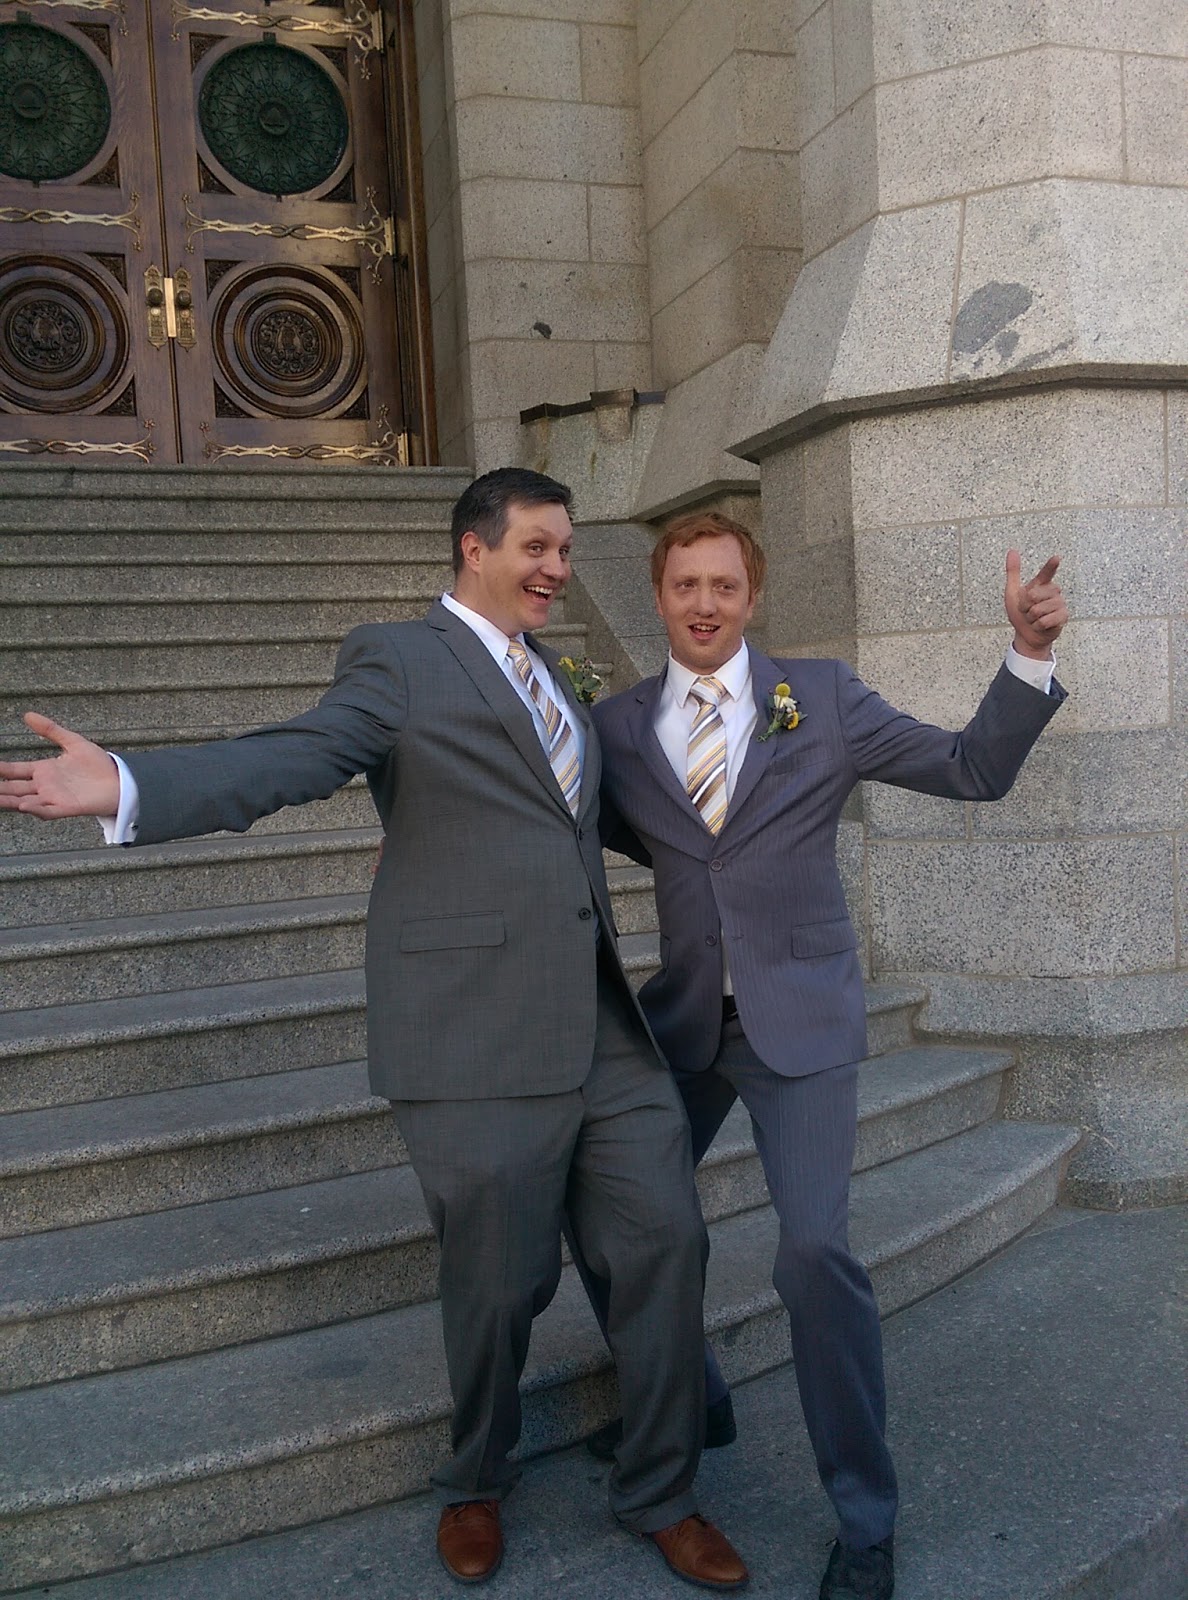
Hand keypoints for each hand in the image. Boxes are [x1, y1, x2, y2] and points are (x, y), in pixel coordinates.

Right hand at [0, 712, 120, 817]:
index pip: (15, 771)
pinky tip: (24, 805)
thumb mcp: (72, 742)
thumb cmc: (98, 764)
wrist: (120, 780)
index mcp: (44, 771)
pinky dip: (35, 809)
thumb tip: (27, 715)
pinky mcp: (67, 808)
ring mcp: (54, 798)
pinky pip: (47, 811)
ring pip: (25, 801)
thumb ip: (51, 729)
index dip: (1, 769)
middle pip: (14, 788)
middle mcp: (45, 786)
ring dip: (9, 801)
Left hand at [1004, 550, 1067, 658]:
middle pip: (1033, 596)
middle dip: (1024, 606)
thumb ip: (1013, 572)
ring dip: (1031, 618)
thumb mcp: (1012, 593)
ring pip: (1038, 609)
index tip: (1056, 558)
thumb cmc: (1021, 614)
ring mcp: (1060, 604)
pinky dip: (1038, 626)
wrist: (1027, 635)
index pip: (1046, 573)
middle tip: (1027, 612)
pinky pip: (1045, 620)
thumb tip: (1012, 551)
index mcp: (1041, 585)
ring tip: (1034, 619)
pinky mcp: (1063, 616)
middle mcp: (1052, 592)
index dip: (1050, 566)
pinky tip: (1040, 626)